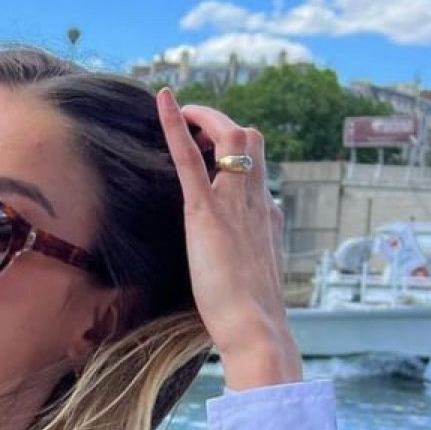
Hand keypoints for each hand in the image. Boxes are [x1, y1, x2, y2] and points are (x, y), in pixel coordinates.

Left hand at [156, 89, 300, 387]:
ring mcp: (235, 203)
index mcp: (267, 217)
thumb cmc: (250, 317)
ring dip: (207, 119)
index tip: (213, 156)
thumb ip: (245, 263)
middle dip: (224, 126)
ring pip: (232, 138)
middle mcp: (256, 201)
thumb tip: (234, 271)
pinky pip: (190, 159)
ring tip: (183, 112)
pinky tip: (163, 101)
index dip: (236, 158)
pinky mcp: (207, 213)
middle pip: (251, 142)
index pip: (256, 171)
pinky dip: (176, 126)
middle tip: (197, 124)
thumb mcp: (253, 281)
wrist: (256, 328)